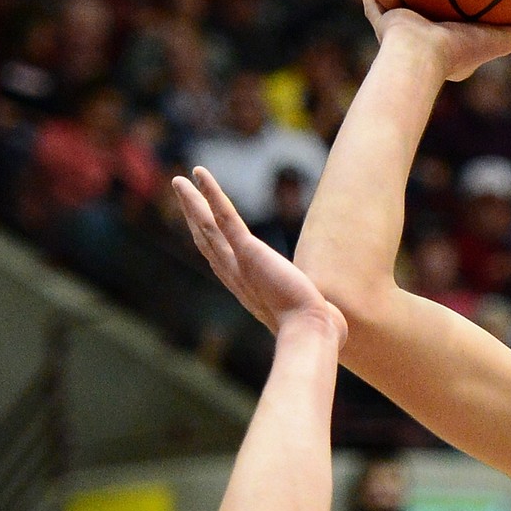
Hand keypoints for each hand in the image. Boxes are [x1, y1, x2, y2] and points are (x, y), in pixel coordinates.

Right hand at [172, 167, 346, 344]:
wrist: (311, 335)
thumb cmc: (316, 334)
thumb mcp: (307, 318)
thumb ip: (311, 310)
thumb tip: (332, 319)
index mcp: (248, 291)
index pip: (221, 261)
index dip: (208, 242)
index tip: (199, 226)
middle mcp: (236, 277)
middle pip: (206, 241)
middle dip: (192, 217)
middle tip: (181, 196)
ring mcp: (239, 264)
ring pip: (208, 227)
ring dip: (192, 202)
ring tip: (179, 181)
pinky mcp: (250, 252)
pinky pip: (225, 218)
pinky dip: (211, 194)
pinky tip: (200, 175)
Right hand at [360, 0, 510, 83]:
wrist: (417, 58)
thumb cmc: (458, 52)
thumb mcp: (501, 40)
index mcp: (451, 45)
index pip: (464, 22)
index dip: (471, 8)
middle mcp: (426, 36)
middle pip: (432, 8)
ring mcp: (403, 28)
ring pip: (403, 1)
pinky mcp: (383, 21)